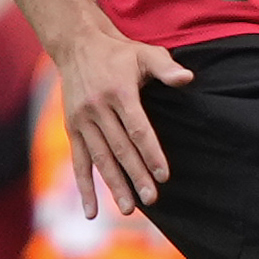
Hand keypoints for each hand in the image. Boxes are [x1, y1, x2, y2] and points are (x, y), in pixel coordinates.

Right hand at [52, 15, 192, 215]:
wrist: (78, 45)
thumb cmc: (119, 53)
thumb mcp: (145, 53)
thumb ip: (166, 67)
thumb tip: (187, 79)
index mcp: (119, 92)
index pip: (137, 129)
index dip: (150, 153)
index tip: (163, 175)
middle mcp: (98, 108)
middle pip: (120, 148)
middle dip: (135, 175)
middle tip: (151, 199)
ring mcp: (82, 120)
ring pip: (100, 158)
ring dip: (113, 185)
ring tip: (128, 209)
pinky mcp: (71, 128)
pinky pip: (78, 161)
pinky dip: (84, 187)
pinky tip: (92, 212)